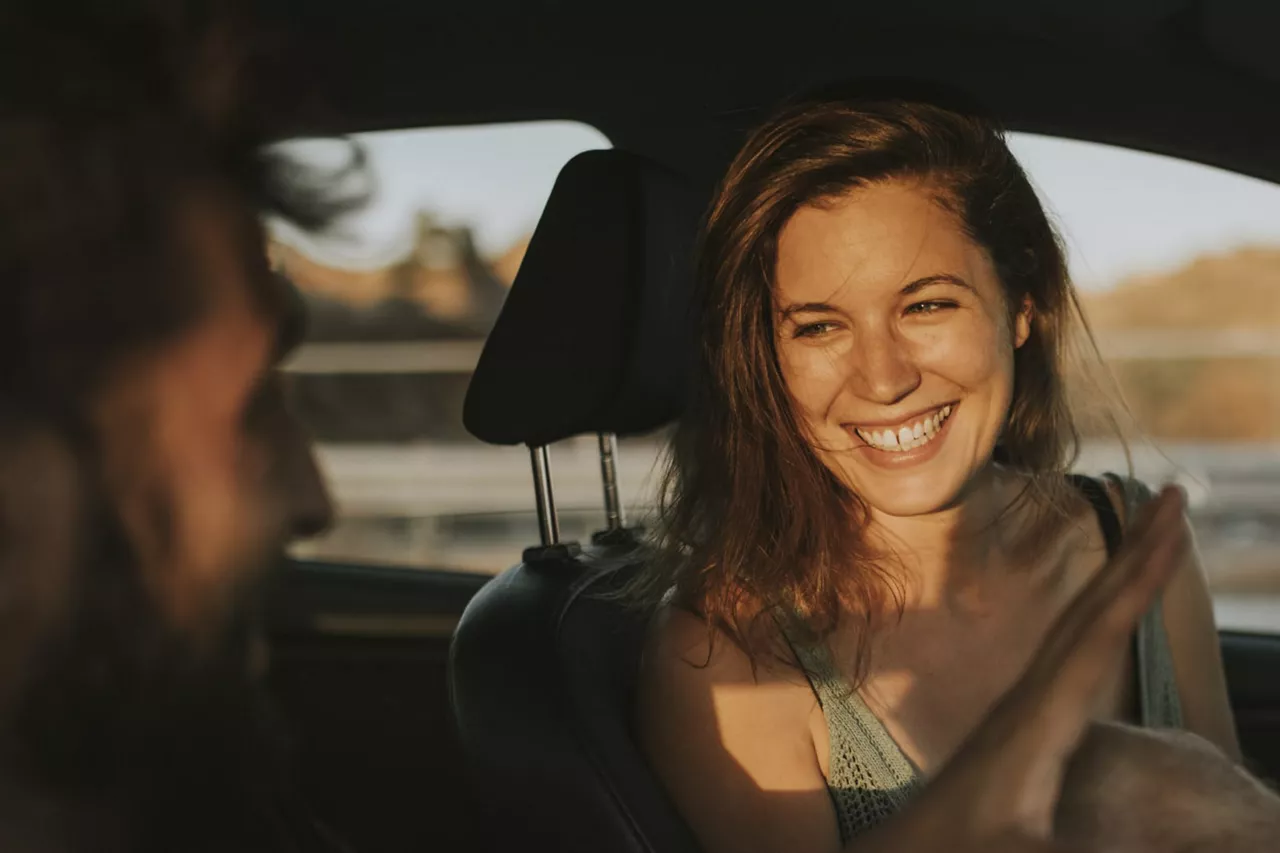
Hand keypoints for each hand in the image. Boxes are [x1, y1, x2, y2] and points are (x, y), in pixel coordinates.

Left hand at [861, 484, 1189, 851]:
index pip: (1098, 634)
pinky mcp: (1022, 714)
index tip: (1170, 529)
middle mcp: (1032, 694)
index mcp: (1040, 719)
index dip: (1138, 582)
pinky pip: (1069, 644)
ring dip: (1118, 572)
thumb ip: (1058, 846)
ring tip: (1151, 530)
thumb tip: (1068, 833)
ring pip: (1079, 619)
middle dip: (1135, 549)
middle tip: (1171, 494)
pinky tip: (1110, 605)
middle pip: (1091, 606)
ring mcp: (1025, 701)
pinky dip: (1101, 609)